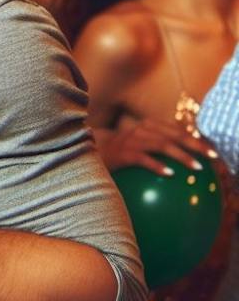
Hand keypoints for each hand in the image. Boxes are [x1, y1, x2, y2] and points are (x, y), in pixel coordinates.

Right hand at [101, 118, 216, 175]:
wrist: (88, 149)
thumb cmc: (119, 151)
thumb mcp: (139, 145)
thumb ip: (158, 147)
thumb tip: (185, 163)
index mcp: (148, 126)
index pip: (177, 130)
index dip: (196, 139)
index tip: (211, 151)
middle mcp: (142, 129)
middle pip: (174, 135)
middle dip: (195, 145)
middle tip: (211, 157)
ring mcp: (132, 140)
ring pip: (162, 145)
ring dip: (181, 156)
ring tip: (196, 167)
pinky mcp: (123, 153)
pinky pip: (143, 159)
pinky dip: (157, 165)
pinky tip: (170, 174)